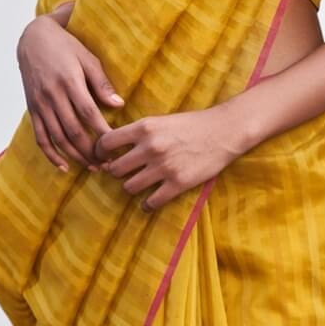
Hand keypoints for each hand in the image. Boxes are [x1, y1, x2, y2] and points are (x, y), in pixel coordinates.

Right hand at [16, 14, 123, 172]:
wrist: (33, 39)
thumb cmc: (66, 46)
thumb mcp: (87, 58)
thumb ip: (102, 83)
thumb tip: (119, 105)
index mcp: (69, 81)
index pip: (88, 113)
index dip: (103, 132)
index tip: (116, 146)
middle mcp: (52, 95)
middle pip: (73, 130)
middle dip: (91, 151)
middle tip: (108, 163)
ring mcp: (40, 104)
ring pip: (57, 138)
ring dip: (75, 156)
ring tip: (93, 167)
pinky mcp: (32, 109)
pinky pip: (40, 136)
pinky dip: (51, 154)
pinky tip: (64, 166)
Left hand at [91, 105, 243, 212]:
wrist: (224, 131)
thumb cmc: (193, 124)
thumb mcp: (161, 120)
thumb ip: (139, 133)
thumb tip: (114, 150)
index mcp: (144, 128)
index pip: (106, 142)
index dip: (99, 152)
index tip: (103, 157)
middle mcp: (150, 147)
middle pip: (115, 168)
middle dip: (117, 172)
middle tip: (124, 173)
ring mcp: (164, 167)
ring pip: (129, 187)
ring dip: (132, 188)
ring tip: (139, 185)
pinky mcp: (178, 183)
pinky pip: (151, 202)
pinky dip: (147, 205)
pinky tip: (149, 202)